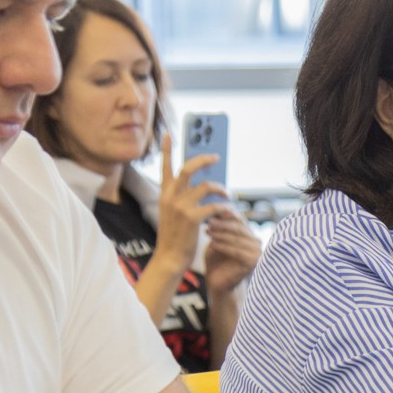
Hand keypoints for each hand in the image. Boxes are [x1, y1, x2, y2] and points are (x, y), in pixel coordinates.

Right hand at [150, 136, 226, 271]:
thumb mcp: (173, 212)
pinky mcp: (192, 218)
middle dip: (204, 159)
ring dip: (221, 188)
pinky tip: (228, 212)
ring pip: (206, 186)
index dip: (167, 149)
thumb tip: (205, 183)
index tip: (167, 134)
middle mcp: (171, 196)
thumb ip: (183, 196)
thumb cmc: (176, 235)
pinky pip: (215, 206)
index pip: (165, 166)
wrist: (169, 258)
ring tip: (227, 193)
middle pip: (188, 168)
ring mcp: (180, 206)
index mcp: (165, 193)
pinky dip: (224, 208)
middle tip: (216, 157)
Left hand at [202, 210, 261, 297]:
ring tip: (206, 230)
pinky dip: (223, 246)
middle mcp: (257, 242)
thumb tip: (216, 205)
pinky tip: (212, 242)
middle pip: (238, 227)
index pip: (239, 219)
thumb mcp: (216, 239)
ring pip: (237, 238)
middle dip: (221, 223)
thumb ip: (220, 225)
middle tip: (207, 220)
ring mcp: (258, 252)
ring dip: (221, 233)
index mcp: (250, 234)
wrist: (218, 285)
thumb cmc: (215, 261)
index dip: (224, 214)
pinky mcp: (254, 262)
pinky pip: (236, 251)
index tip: (208, 210)